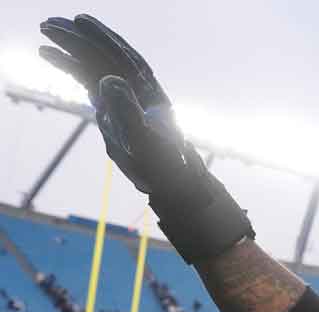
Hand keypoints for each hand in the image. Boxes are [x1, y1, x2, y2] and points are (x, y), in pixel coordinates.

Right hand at [37, 14, 254, 264]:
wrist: (169, 180)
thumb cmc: (162, 163)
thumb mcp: (145, 141)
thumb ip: (127, 112)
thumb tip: (108, 79)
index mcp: (148, 90)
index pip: (120, 57)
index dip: (100, 38)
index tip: (78, 21)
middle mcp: (136, 88)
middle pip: (105, 55)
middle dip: (79, 38)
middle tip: (49, 23)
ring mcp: (123, 95)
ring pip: (94, 64)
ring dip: (70, 48)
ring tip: (45, 35)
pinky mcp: (112, 105)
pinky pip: (88, 79)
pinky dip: (70, 67)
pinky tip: (53, 57)